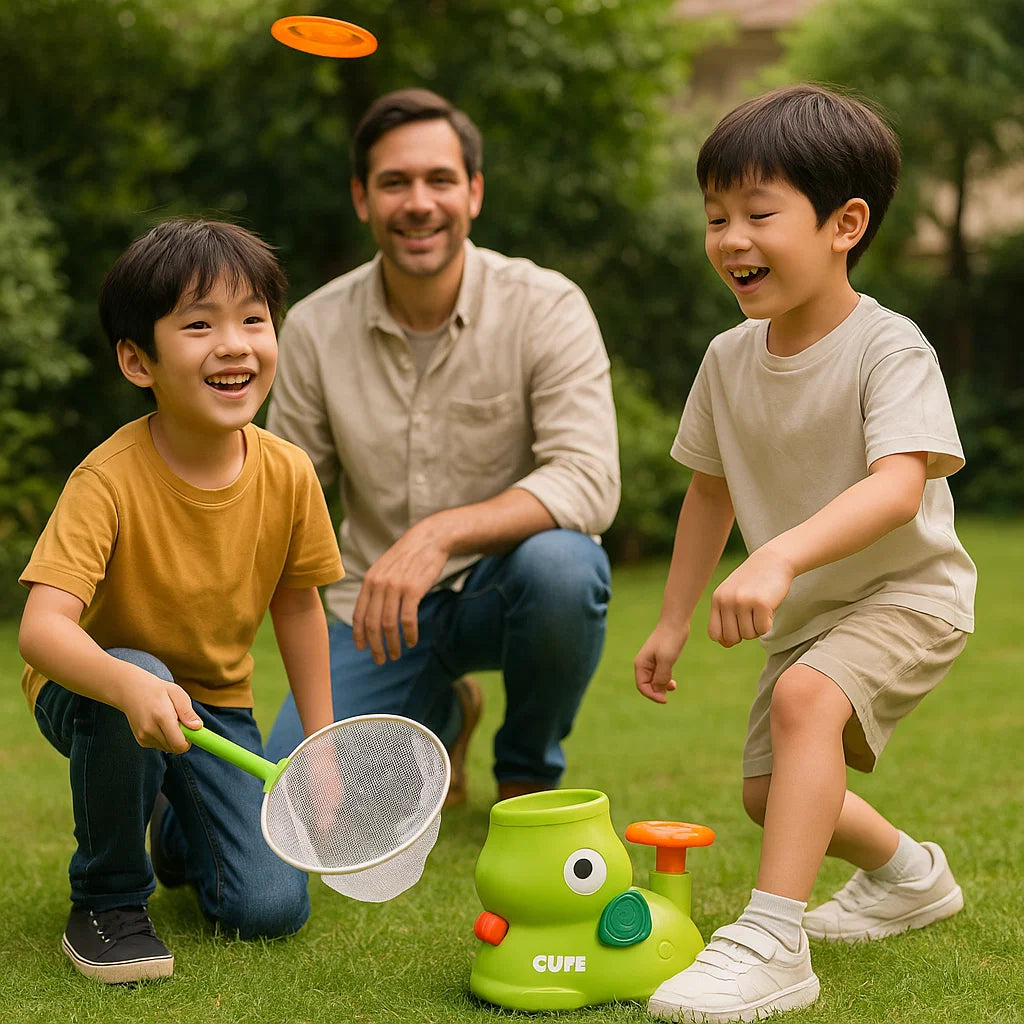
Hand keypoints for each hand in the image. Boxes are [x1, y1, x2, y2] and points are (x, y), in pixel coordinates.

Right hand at [117, 666, 202, 752]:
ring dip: (173, 738)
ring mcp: (143, 737)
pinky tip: (160, 724)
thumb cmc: (158, 690)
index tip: (192, 731)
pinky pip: (160, 745)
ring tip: (168, 721)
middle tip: (181, 722)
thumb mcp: (177, 693)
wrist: (131, 690)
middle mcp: (150, 730)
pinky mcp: (141, 741)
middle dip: (183, 738)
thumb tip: (197, 727)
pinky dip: (165, 738)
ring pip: (168, 748)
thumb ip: (188, 712)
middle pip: (175, 748)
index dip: (190, 741)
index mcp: (162, 717)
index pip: (179, 744)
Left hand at [352, 517, 451, 664]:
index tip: (362, 649)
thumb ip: (375, 588)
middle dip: (374, 646)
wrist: (429, 540)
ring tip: (396, 655)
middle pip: (372, 624)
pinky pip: (407, 619)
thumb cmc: (408, 557)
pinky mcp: (413, 589)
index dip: (359, 635)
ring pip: (389, 625)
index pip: (359, 614)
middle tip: (380, 660)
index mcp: (369, 581)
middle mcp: (379, 584)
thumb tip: (370, 613)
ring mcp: (395, 587)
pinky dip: (409, 634)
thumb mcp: (385, 569)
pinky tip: (412, 641)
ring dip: (392, 644)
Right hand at [634, 622, 688, 703]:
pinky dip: (666, 680)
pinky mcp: (661, 660)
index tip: (665, 699)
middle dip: (657, 692)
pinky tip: (673, 682)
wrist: (675, 623)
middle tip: (669, 695)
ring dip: (662, 687)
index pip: (642, 686)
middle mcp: (644, 664)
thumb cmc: (669, 640)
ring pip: (654, 681)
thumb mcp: (666, 660)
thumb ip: (661, 676)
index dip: (652, 695)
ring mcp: (652, 662)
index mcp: (641, 664)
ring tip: (673, 687)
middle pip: (647, 685)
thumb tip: (658, 691)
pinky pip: (660, 675)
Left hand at [708, 546, 793, 647]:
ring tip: (760, 609)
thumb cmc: (753, 582)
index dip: (727, 638)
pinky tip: (769, 608)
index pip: (714, 634)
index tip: (738, 629)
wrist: (773, 560)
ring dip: (758, 627)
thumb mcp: (732, 595)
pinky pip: (763, 629)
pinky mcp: (761, 603)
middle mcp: (727, 600)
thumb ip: (726, 617)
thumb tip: (725, 644)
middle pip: (732, 638)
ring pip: (749, 635)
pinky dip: (769, 624)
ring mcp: (743, 601)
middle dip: (744, 634)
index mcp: (717, 599)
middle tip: (753, 618)